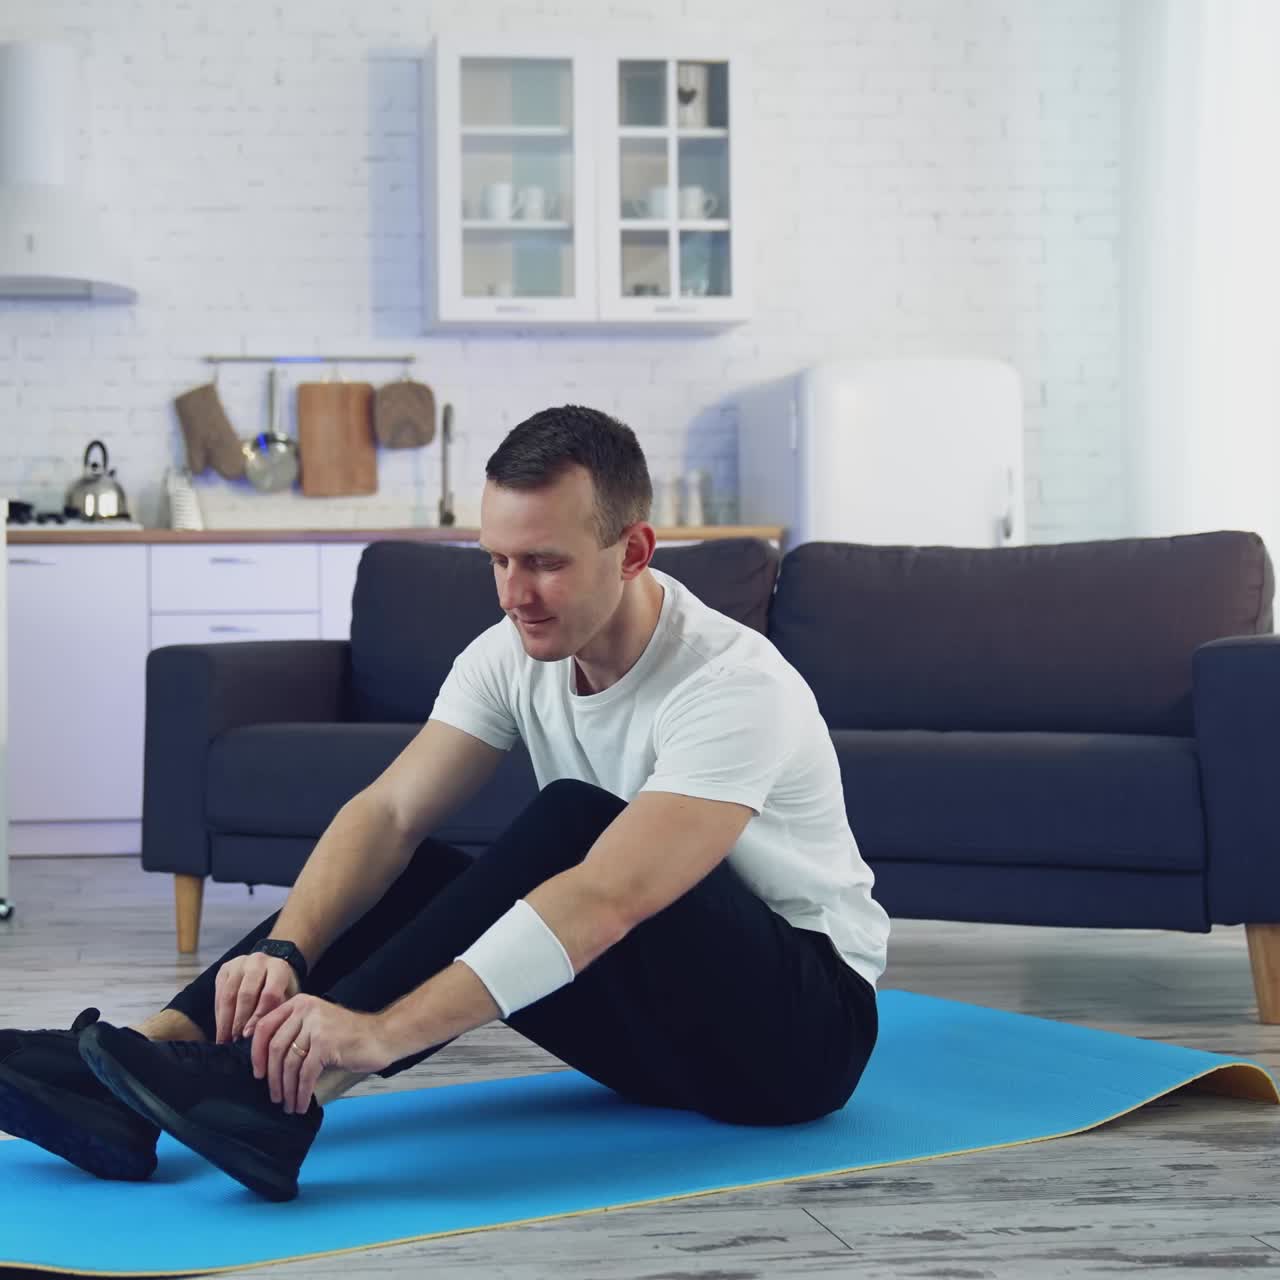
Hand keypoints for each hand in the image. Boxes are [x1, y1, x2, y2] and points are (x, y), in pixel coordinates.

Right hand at [213, 953, 299, 1043]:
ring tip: (224, 1039)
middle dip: (239, 1021)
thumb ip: (277, 1012)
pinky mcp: (225, 968)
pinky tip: (220, 1029)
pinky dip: (219, 1014)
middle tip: (235, 1042)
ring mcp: (240, 963)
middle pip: (246, 994)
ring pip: (229, 994)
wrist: (270, 968)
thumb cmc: (281, 989)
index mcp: (279, 968)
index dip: (258, 1016)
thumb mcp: (287, 998)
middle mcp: (259, 961)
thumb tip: (260, 1037)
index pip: (269, 994)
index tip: (249, 1036)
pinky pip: (219, 993)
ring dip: (225, 1020)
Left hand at [249, 994, 394, 1113]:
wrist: (381, 1037)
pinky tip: (301, 1103)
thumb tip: (264, 1061)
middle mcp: (306, 1009)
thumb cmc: (348, 1036)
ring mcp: (316, 1026)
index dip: (256, 1053)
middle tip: (274, 1095)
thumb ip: (294, 1031)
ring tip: (287, 1103)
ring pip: (289, 1063)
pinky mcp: (325, 1044)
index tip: (257, 1073)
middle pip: (275, 1047)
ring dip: (286, 1089)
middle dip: (272, 1077)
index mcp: (300, 1003)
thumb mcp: (317, 1023)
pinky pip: (305, 1074)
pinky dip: (300, 1092)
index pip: (265, 1026)